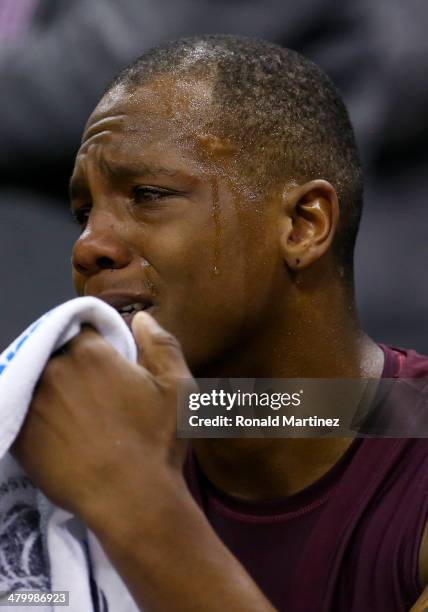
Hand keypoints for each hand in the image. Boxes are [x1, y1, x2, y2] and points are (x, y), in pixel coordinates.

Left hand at [12, 312, 194, 521]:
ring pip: (38, 381)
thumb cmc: (159, 442)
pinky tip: (58, 433)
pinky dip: (37, 415)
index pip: (83, 331)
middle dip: (73, 366)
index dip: (96, 347)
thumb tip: (141, 317)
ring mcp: (31, 402)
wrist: (131, 500)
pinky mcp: (19, 434)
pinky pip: (24, 411)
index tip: (107, 366)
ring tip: (74, 414)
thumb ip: (162, 345)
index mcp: (91, 353)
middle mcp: (53, 370)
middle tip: (93, 394)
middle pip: (57, 354)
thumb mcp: (179, 389)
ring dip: (53, 389)